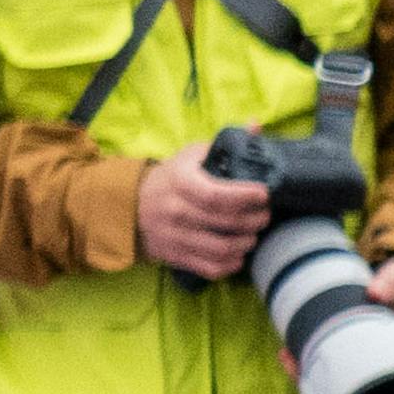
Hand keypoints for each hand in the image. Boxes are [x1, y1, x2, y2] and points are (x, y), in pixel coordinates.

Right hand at [129, 145, 275, 280]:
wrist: (129, 205)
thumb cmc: (171, 177)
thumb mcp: (191, 155)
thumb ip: (224, 143)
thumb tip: (256, 125)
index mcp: (180, 182)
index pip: (216, 194)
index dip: (246, 196)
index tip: (264, 194)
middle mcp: (176, 210)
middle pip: (226, 222)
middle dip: (255, 219)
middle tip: (264, 215)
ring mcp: (175, 236)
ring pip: (222, 248)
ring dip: (247, 242)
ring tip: (253, 233)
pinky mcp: (175, 256)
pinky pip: (210, 268)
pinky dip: (231, 264)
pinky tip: (238, 253)